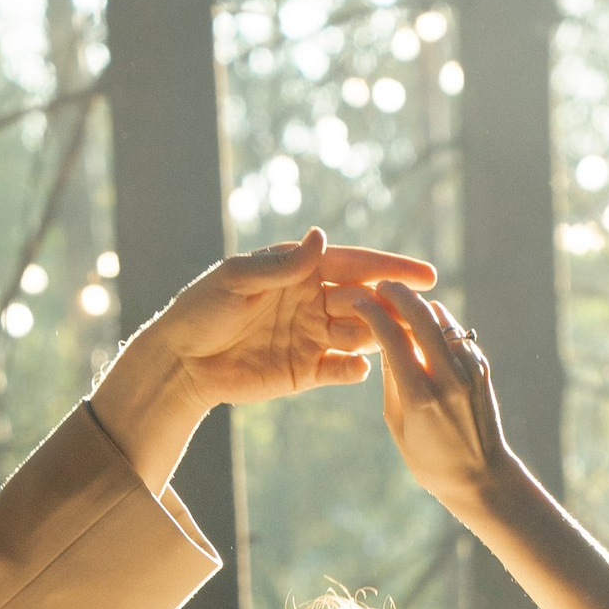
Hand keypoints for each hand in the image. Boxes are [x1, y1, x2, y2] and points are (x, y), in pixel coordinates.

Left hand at [157, 228, 439, 409]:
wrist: (181, 360)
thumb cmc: (202, 309)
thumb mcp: (237, 279)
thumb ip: (282, 266)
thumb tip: (321, 237)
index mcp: (302, 270)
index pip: (356, 265)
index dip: (391, 269)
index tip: (427, 275)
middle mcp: (314, 301)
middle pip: (367, 301)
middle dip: (395, 306)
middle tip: (422, 314)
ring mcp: (313, 336)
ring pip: (361, 335)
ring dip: (381, 336)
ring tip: (401, 340)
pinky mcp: (306, 371)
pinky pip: (340, 370)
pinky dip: (354, 370)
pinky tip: (362, 369)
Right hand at [360, 283, 518, 509]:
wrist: (482, 476)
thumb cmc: (430, 460)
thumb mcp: (397, 425)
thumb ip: (391, 381)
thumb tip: (384, 342)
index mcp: (420, 395)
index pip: (392, 338)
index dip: (372, 314)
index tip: (360, 302)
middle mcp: (448, 377)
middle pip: (421, 316)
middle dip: (399, 295)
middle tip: (381, 286)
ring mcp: (470, 370)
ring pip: (443, 321)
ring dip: (421, 306)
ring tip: (401, 302)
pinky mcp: (482, 368)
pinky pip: (457, 335)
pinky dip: (440, 325)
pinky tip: (427, 325)